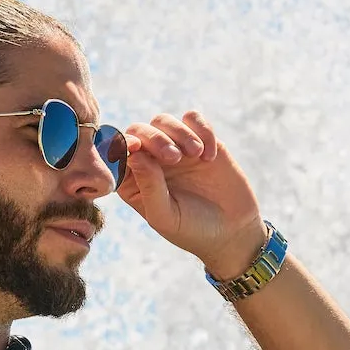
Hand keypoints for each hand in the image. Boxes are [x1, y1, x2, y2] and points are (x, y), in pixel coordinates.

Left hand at [117, 110, 266, 279]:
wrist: (231, 230)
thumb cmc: (191, 229)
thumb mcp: (165, 216)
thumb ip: (149, 187)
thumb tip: (134, 154)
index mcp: (132, 181)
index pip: (117, 154)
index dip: (121, 145)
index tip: (134, 147)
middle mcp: (149, 161)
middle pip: (139, 131)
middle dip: (154, 138)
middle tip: (174, 158)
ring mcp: (174, 148)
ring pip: (163, 121)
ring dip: (178, 133)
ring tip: (196, 154)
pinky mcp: (199, 140)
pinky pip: (193, 119)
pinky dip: (201, 130)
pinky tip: (210, 156)